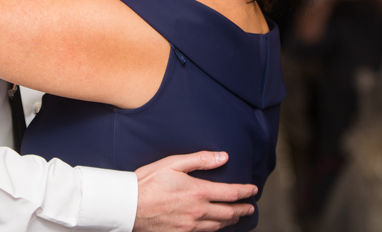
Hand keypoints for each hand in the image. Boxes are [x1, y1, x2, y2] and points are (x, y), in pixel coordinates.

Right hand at [134, 152, 257, 231]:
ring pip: (219, 225)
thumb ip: (200, 160)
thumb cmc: (148, 182)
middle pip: (229, 212)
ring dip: (231, 220)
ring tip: (237, 216)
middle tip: (250, 207)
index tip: (253, 190)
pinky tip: (216, 225)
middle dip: (243, 209)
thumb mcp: (172, 163)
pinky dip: (215, 228)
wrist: (129, 206)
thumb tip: (223, 157)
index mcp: (198, 191)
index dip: (245, 192)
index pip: (231, 193)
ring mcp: (191, 225)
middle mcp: (198, 211)